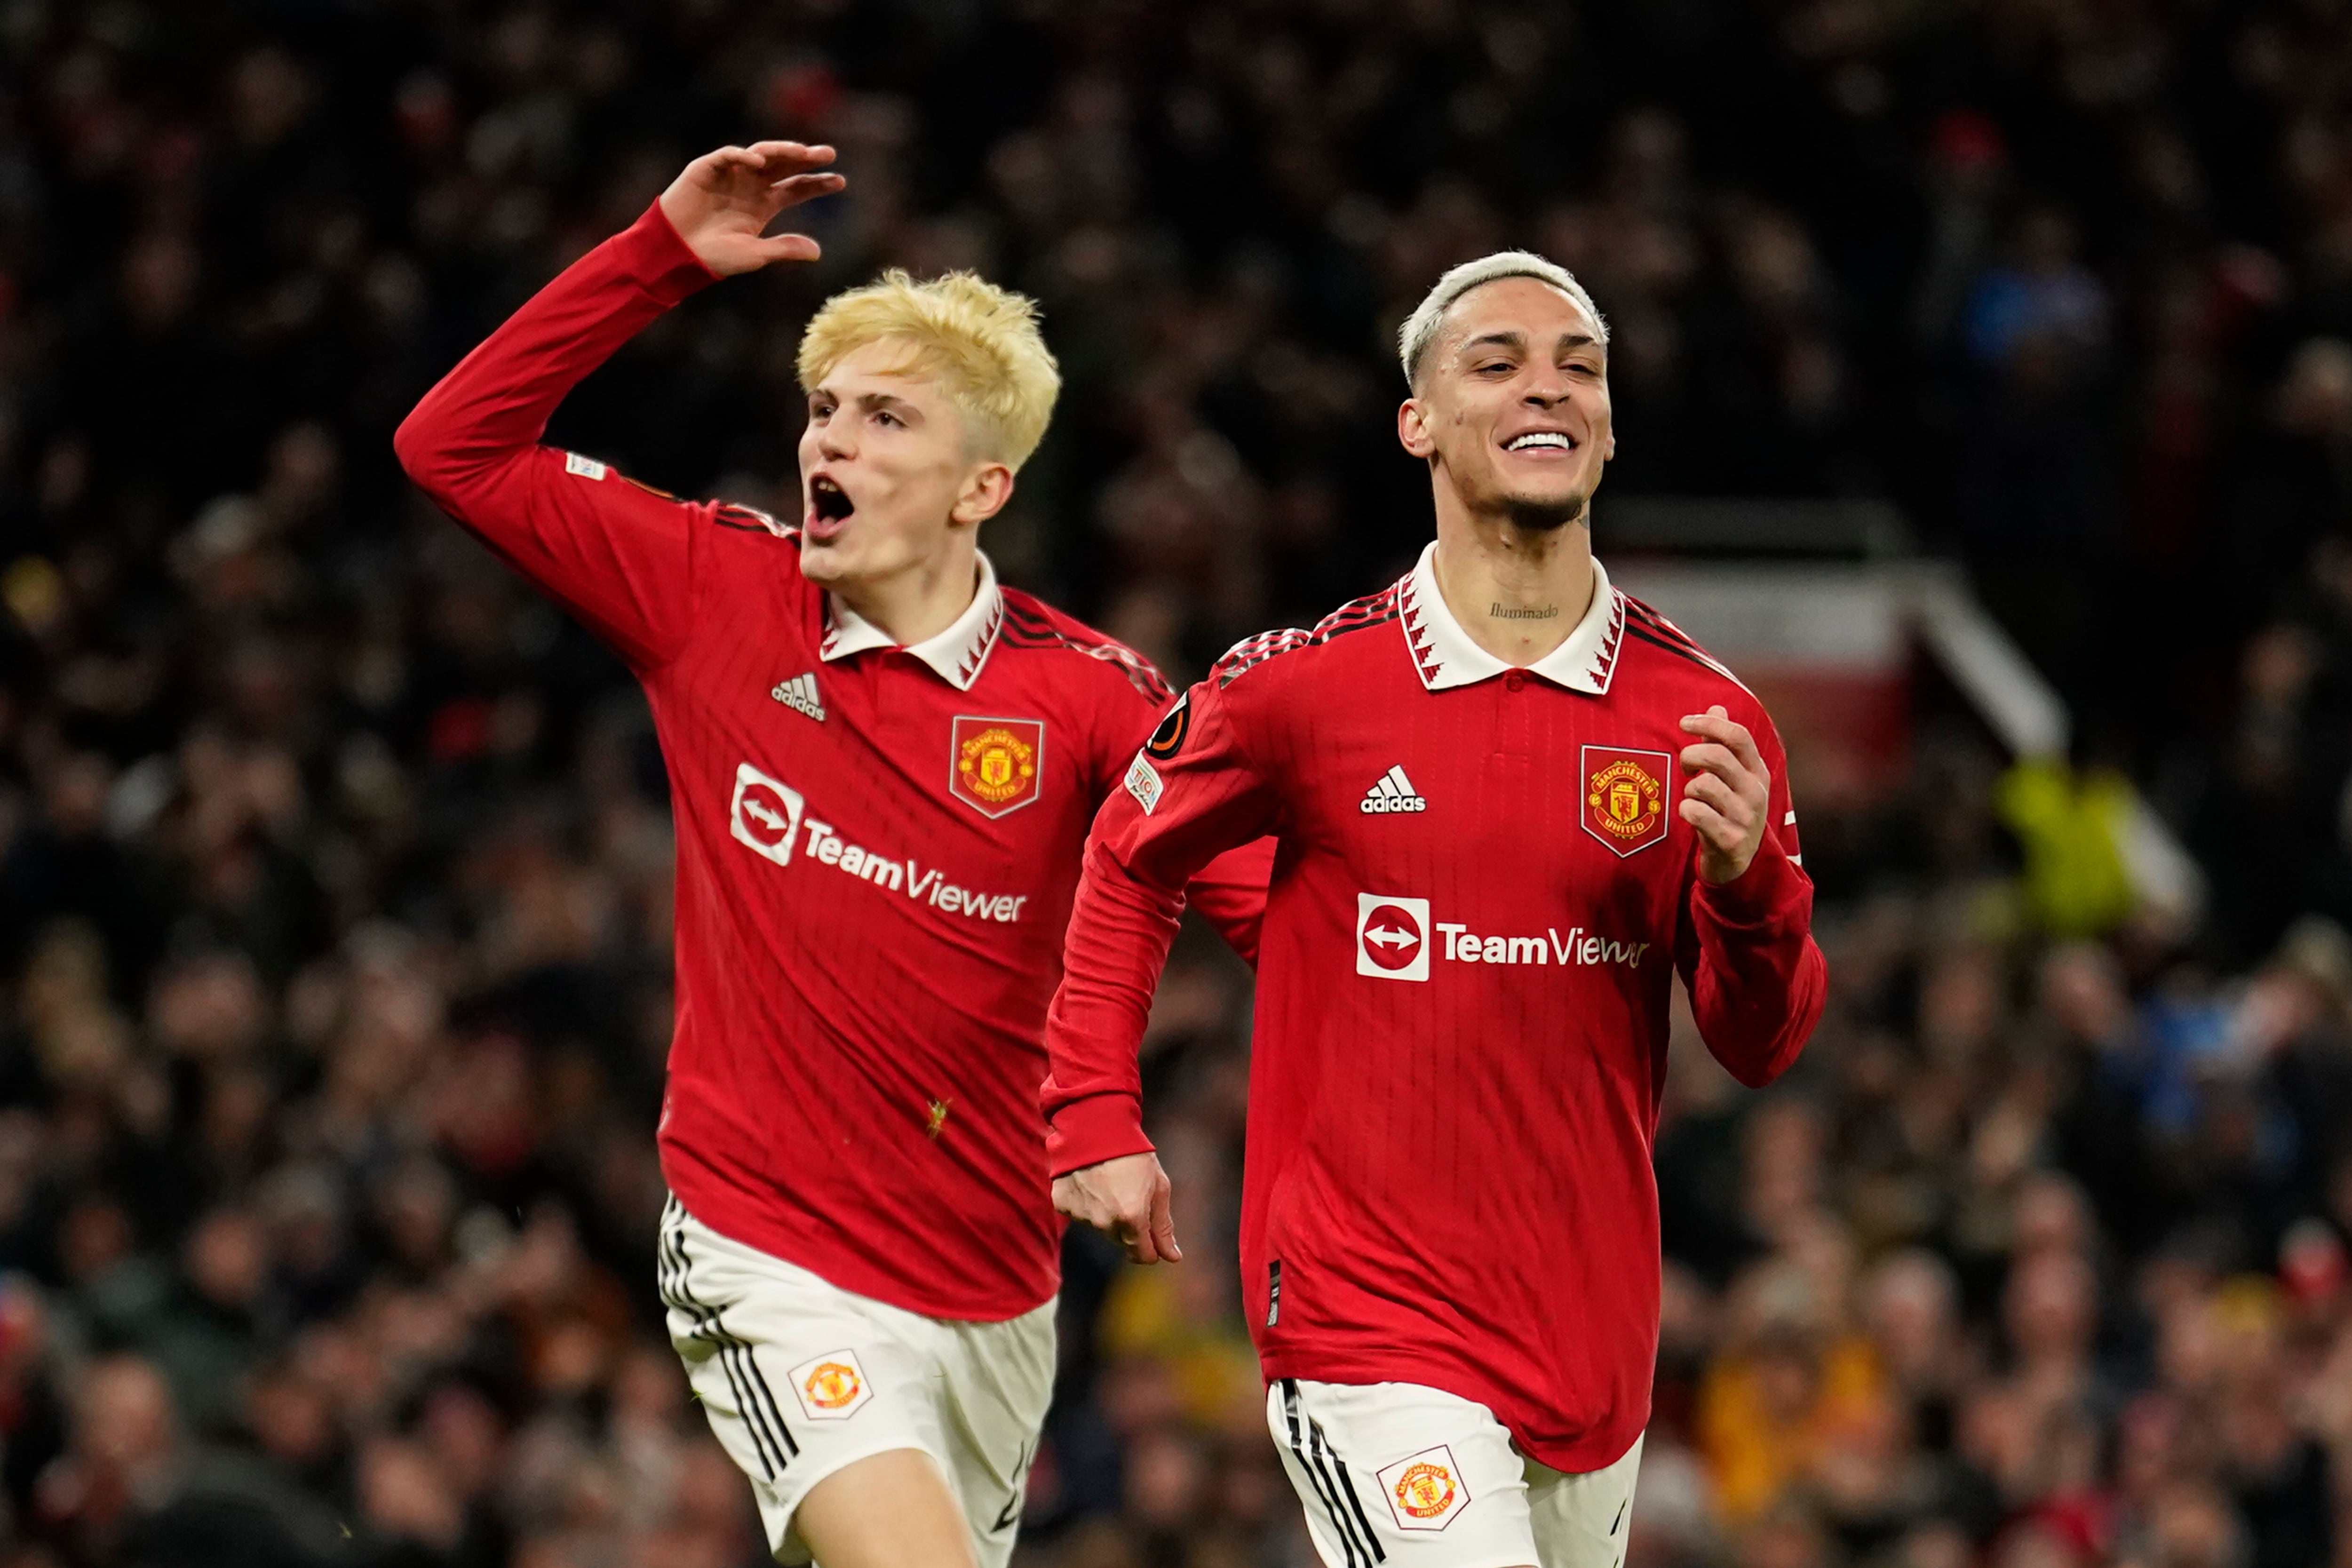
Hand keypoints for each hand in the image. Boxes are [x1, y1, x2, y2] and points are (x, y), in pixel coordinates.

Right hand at [658, 142, 844, 276]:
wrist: (676, 253)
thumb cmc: (714, 256)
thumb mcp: (755, 254)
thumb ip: (784, 248)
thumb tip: (818, 252)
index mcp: (764, 204)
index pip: (797, 188)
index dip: (818, 183)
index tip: (840, 181)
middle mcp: (751, 185)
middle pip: (784, 165)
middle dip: (805, 158)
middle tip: (828, 153)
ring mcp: (730, 174)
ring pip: (760, 154)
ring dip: (780, 151)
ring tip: (800, 152)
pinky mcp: (706, 169)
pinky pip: (727, 157)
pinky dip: (742, 156)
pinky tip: (758, 161)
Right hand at [1053, 1152, 1180, 1263]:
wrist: (1094, 1125)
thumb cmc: (1133, 1154)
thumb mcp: (1158, 1186)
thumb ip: (1163, 1226)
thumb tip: (1173, 1258)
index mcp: (1132, 1218)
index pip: (1143, 1255)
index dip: (1151, 1248)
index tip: (1153, 1235)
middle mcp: (1105, 1223)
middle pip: (1122, 1240)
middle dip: (1130, 1225)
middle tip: (1131, 1192)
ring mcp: (1082, 1216)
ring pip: (1101, 1227)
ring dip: (1108, 1213)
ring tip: (1109, 1181)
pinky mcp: (1063, 1205)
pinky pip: (1081, 1213)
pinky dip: (1087, 1202)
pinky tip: (1091, 1180)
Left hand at [1678, 705, 1769, 884]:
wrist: (1739, 862)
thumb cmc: (1730, 811)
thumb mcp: (1734, 777)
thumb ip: (1724, 744)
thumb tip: (1717, 707)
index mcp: (1757, 772)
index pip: (1738, 736)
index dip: (1709, 724)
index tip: (1684, 722)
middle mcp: (1755, 792)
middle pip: (1717, 756)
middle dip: (1691, 756)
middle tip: (1685, 767)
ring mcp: (1744, 817)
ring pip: (1703, 785)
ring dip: (1689, 789)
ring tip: (1694, 798)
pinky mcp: (1729, 839)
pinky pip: (1695, 812)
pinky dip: (1685, 810)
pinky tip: (1691, 815)